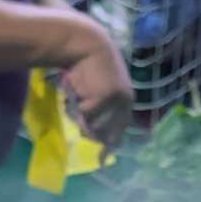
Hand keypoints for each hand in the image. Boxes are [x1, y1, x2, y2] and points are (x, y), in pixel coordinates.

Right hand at [58, 18, 132, 144]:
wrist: (84, 43)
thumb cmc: (87, 65)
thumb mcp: (98, 87)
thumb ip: (100, 108)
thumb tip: (97, 137)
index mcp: (127, 99)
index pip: (121, 127)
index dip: (110, 142)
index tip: (102, 158)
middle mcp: (125, 101)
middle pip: (107, 132)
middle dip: (91, 131)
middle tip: (79, 120)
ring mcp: (116, 100)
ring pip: (94, 125)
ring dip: (80, 117)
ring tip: (74, 98)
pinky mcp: (104, 98)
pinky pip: (85, 115)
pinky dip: (75, 107)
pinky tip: (73, 91)